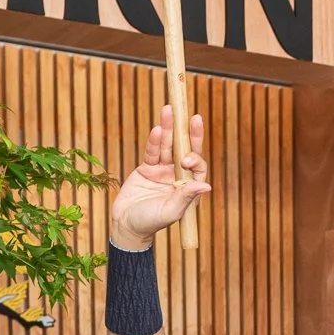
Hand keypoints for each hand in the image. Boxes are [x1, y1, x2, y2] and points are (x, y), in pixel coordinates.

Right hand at [109, 106, 210, 251]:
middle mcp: (178, 177)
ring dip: (169, 129)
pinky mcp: (147, 168)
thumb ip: (186, 197)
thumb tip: (206, 185)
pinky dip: (154, 141)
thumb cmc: (151, 223)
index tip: (185, 161)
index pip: (197, 167)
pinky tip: (157, 128)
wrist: (127, 225)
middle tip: (195, 118)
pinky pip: (152, 151)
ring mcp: (163, 171)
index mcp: (189, 188)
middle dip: (191, 135)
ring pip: (168, 147)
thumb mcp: (170, 211)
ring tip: (170, 110)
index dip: (194, 159)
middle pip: (187, 151)